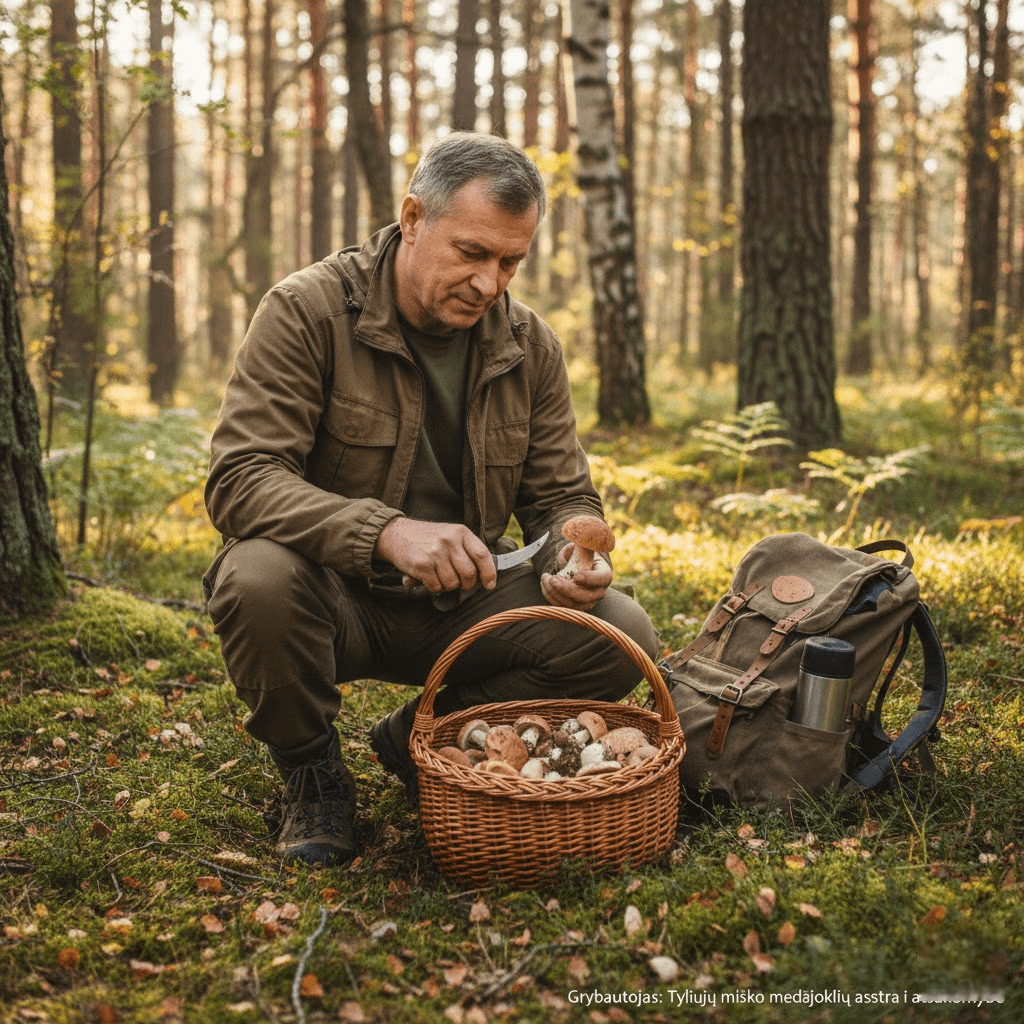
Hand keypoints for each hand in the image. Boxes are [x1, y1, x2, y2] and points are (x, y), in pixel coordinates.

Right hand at [375, 518, 495, 593]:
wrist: (395, 534)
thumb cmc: (426, 538)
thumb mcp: (449, 535)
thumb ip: (466, 550)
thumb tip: (484, 574)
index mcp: (460, 532)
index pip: (482, 555)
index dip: (489, 572)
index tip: (489, 584)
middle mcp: (449, 540)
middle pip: (469, 573)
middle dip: (466, 584)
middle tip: (459, 583)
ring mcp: (435, 552)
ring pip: (452, 583)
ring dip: (447, 586)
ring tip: (439, 575)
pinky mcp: (422, 564)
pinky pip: (436, 587)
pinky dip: (434, 587)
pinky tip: (428, 577)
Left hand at [539, 544, 611, 610]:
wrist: (578, 567)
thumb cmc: (581, 554)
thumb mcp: (582, 546)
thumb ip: (581, 541)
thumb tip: (577, 534)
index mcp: (604, 574)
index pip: (602, 579)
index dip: (590, 579)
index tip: (576, 575)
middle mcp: (599, 591)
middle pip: (586, 597)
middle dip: (566, 589)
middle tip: (552, 578)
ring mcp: (587, 602)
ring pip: (572, 604)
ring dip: (555, 593)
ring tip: (545, 578)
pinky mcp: (575, 606)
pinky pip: (563, 607)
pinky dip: (551, 597)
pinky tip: (544, 585)